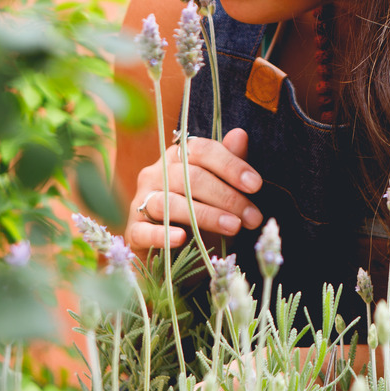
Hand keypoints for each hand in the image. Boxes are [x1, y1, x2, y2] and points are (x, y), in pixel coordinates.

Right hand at [127, 127, 263, 249]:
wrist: (174, 256)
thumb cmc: (200, 219)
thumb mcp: (221, 193)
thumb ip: (228, 166)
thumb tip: (239, 134)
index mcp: (178, 157)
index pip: (202, 150)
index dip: (230, 165)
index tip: (256, 185)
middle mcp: (156, 174)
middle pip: (190, 177)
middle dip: (227, 197)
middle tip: (253, 217)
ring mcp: (141, 201)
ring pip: (170, 202)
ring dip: (205, 214)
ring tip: (233, 227)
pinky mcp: (133, 230)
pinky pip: (144, 230)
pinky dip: (162, 234)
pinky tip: (182, 238)